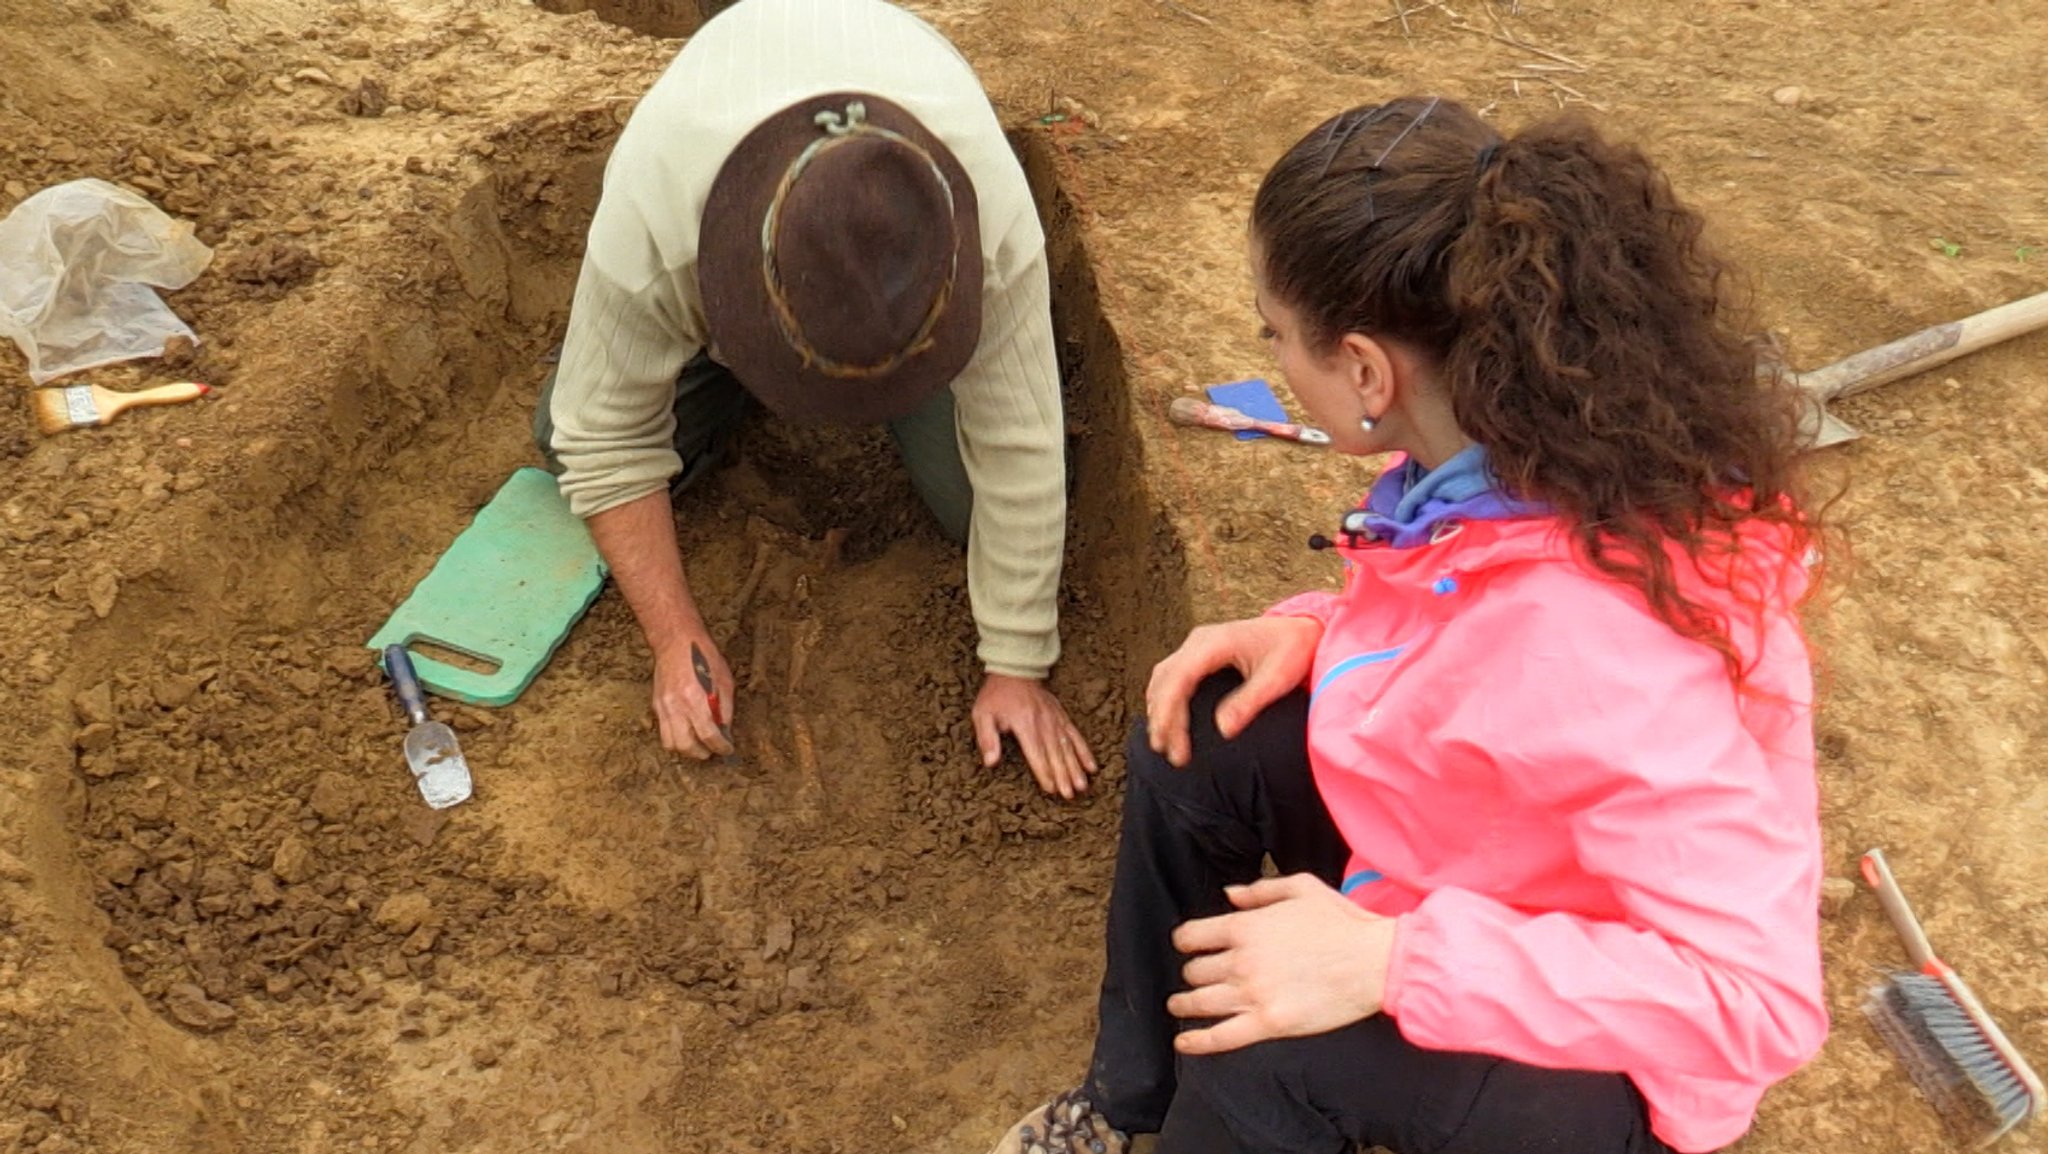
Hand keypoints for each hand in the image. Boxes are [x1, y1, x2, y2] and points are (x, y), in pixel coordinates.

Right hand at [651, 634, 735, 759]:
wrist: (676, 641)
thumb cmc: (704, 657)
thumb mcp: (724, 681)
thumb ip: (725, 709)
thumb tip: (725, 731)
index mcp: (696, 700)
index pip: (708, 736)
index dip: (721, 747)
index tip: (727, 749)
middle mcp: (677, 707)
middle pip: (686, 746)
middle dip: (702, 753)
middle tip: (712, 750)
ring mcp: (664, 707)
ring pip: (670, 743)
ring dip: (686, 749)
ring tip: (699, 743)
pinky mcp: (656, 705)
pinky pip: (663, 731)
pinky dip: (676, 736)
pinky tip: (687, 729)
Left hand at [972, 673, 1098, 798]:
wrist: (1015, 671)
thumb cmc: (996, 696)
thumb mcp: (982, 714)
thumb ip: (987, 738)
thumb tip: (990, 762)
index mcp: (1024, 723)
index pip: (1036, 752)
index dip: (1044, 772)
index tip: (1051, 789)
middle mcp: (1043, 722)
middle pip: (1055, 753)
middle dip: (1063, 775)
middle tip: (1069, 794)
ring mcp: (1055, 719)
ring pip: (1068, 747)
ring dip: (1076, 767)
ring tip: (1082, 786)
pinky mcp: (1062, 717)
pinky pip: (1076, 735)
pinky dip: (1084, 751)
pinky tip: (1092, 767)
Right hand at [1145, 616, 1321, 766]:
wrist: (1302, 628)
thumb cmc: (1292, 650)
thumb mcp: (1277, 678)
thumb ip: (1249, 702)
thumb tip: (1222, 730)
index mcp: (1214, 643)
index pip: (1179, 678)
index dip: (1170, 712)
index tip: (1172, 742)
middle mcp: (1199, 641)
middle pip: (1165, 679)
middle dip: (1161, 717)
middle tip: (1167, 752)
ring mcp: (1197, 644)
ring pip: (1164, 677)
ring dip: (1160, 709)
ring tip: (1164, 743)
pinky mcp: (1200, 652)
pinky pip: (1172, 675)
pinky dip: (1165, 699)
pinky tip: (1168, 721)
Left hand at [1167, 874, 1397, 1054]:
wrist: (1374, 961)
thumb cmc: (1342, 923)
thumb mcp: (1301, 888)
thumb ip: (1259, 890)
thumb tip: (1229, 895)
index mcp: (1245, 926)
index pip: (1193, 936)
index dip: (1186, 941)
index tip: (1187, 947)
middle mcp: (1241, 960)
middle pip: (1195, 971)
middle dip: (1192, 973)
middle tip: (1194, 978)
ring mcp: (1252, 994)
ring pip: (1200, 1002)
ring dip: (1183, 1004)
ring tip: (1178, 1006)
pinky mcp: (1269, 1024)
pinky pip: (1221, 1037)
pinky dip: (1196, 1041)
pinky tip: (1183, 1043)